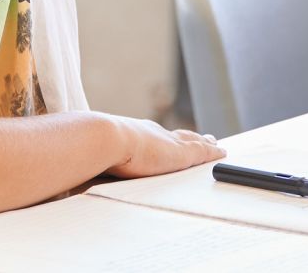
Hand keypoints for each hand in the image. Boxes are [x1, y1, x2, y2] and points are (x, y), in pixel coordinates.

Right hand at [106, 115, 224, 178]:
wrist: (105, 138)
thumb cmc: (97, 148)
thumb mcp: (101, 155)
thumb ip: (100, 161)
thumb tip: (86, 173)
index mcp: (136, 133)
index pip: (157, 136)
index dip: (166, 138)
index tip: (172, 138)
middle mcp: (155, 133)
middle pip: (178, 135)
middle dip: (190, 136)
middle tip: (202, 136)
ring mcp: (169, 142)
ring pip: (193, 141)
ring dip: (205, 142)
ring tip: (214, 143)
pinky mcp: (181, 153)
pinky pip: (203, 152)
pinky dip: (213, 153)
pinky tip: (222, 152)